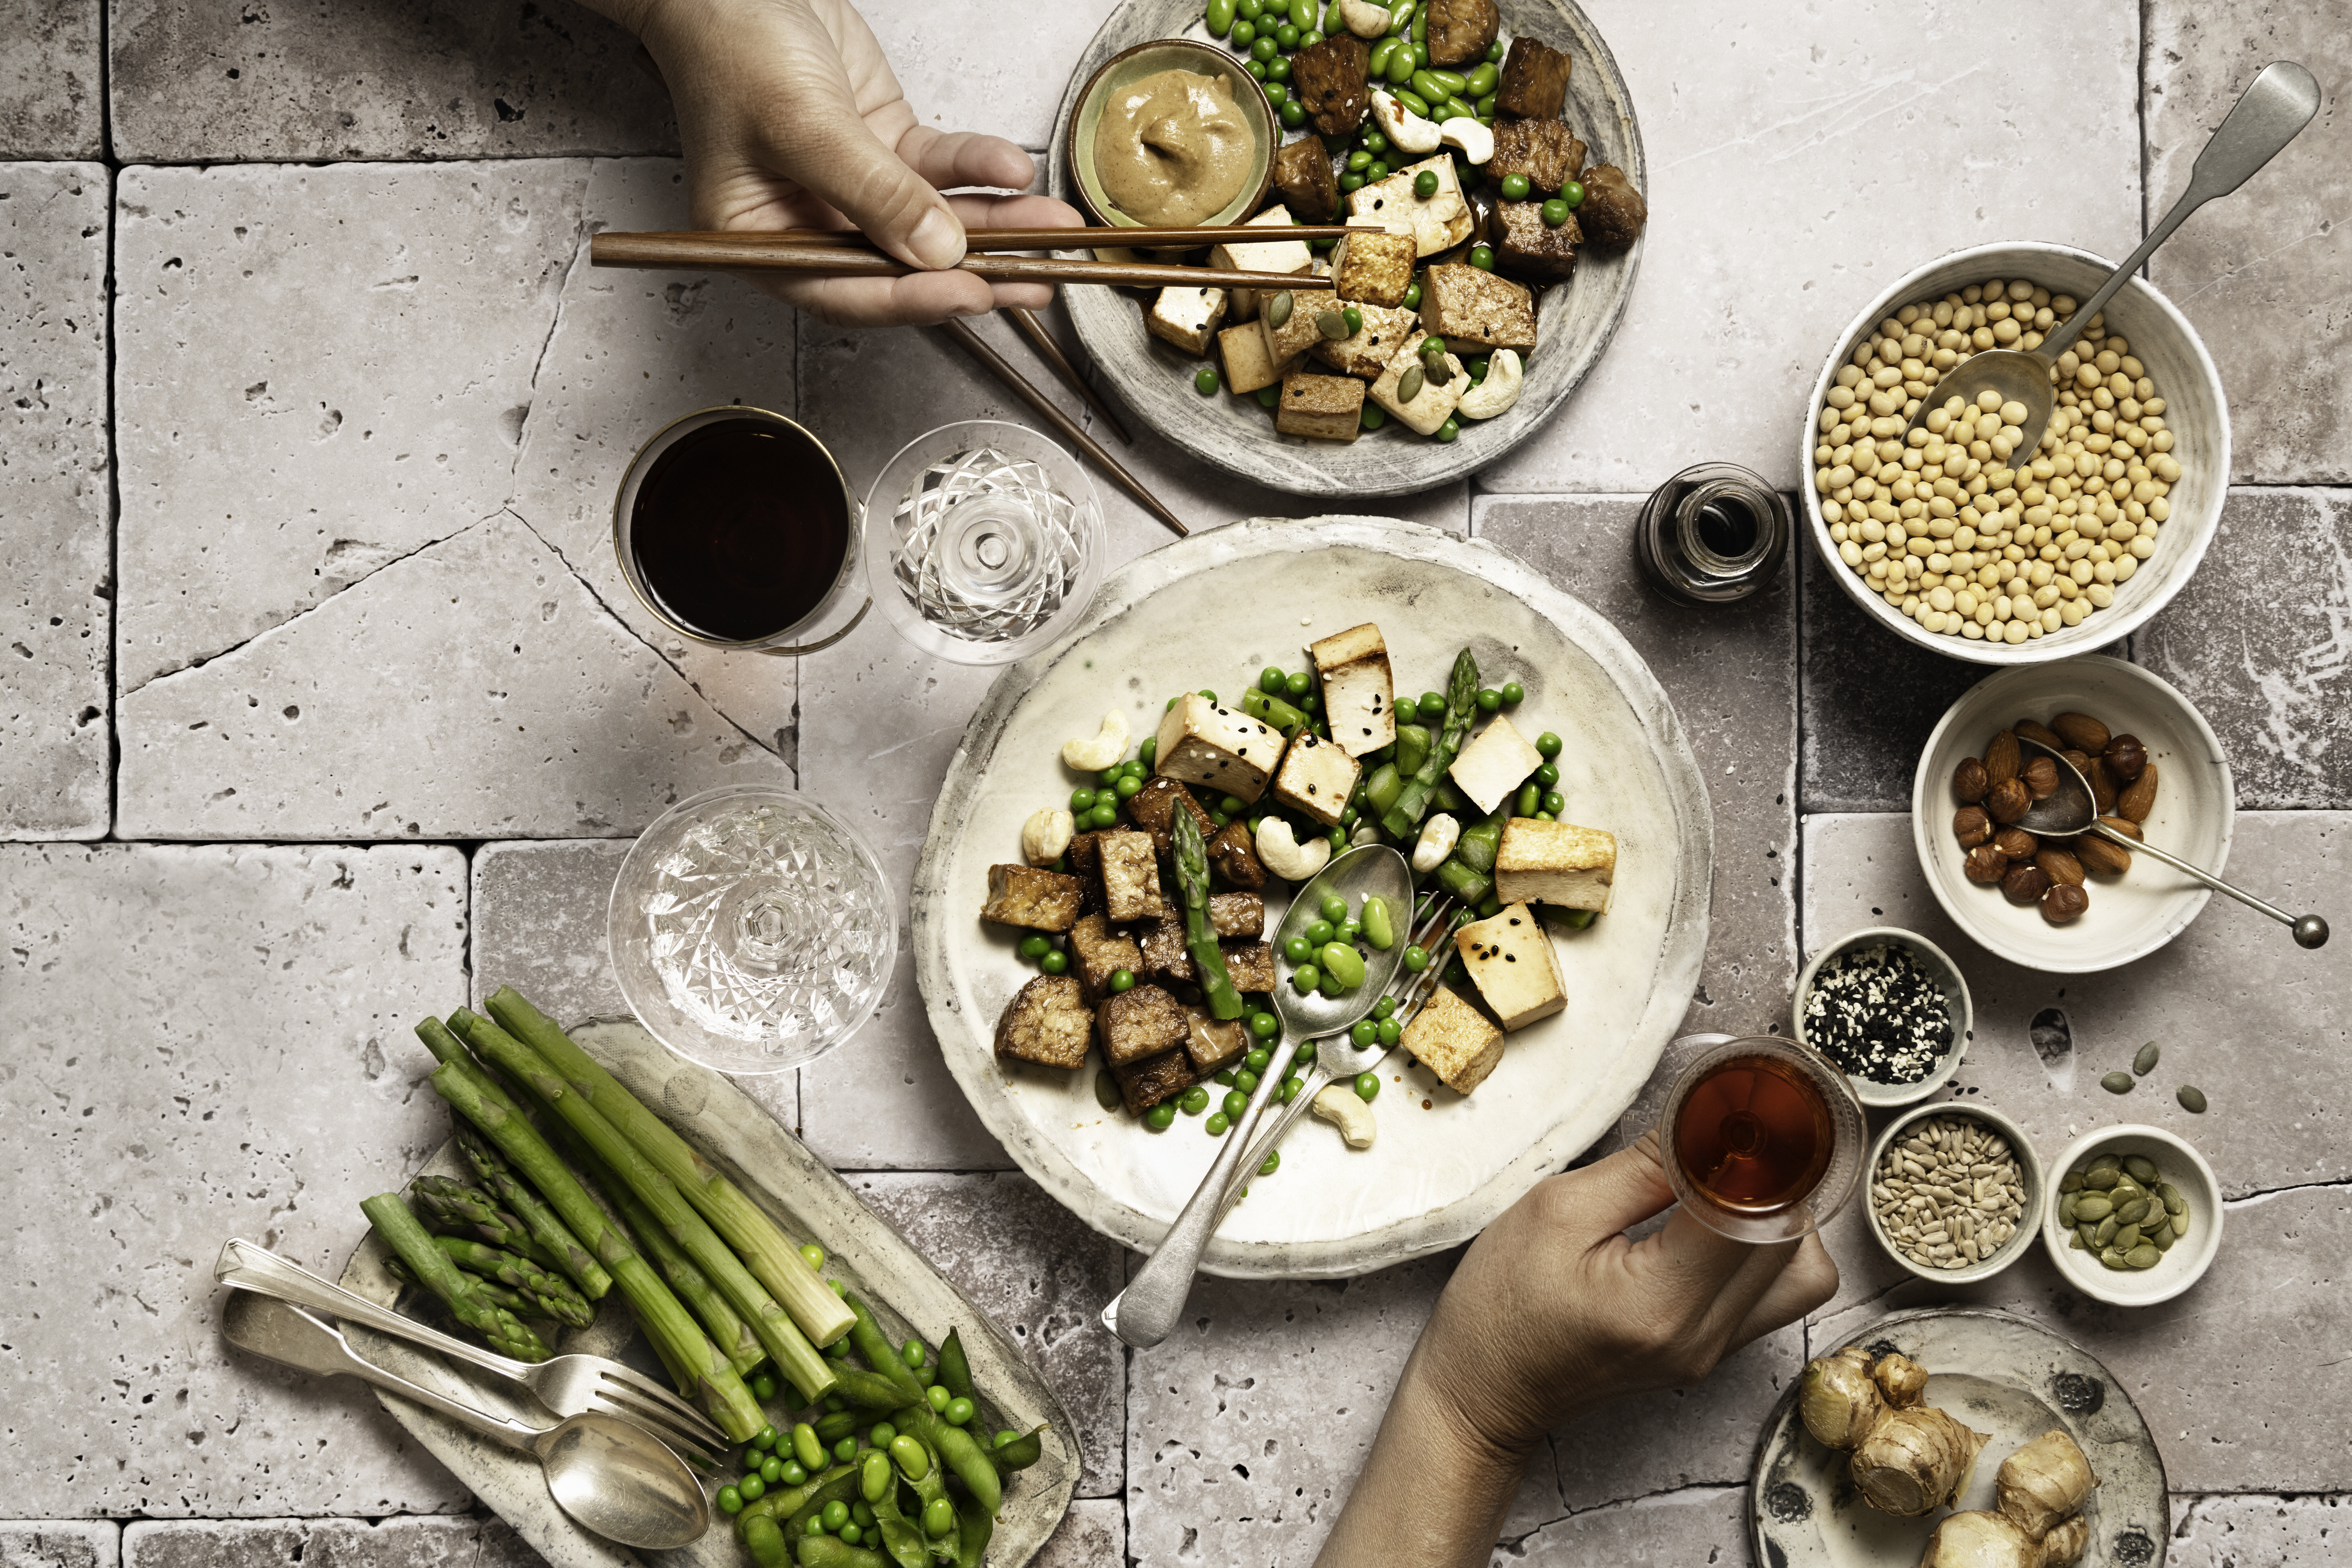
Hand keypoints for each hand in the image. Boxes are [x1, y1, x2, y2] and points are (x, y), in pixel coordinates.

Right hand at [626, 0, 1084, 325]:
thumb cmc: (734, 50)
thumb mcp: (803, 125)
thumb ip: (871, 192)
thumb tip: (937, 251)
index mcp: (764, 240)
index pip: (846, 290)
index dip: (912, 299)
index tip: (971, 292)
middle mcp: (810, 223)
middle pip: (902, 266)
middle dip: (974, 271)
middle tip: (1036, 281)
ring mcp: (853, 188)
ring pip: (934, 220)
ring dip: (996, 223)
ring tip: (1051, 226)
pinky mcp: (885, 148)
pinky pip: (941, 168)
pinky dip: (979, 167)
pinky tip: (1013, 167)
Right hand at [1409, 1129, 1838, 1451]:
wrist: (1486, 1389)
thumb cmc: (1502, 1305)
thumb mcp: (1557, 1210)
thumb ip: (1644, 1166)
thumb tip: (1706, 1120)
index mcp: (1662, 1302)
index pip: (1751, 1210)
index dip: (1753, 1149)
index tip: (1738, 1103)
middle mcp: (1704, 1336)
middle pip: (1792, 1240)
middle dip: (1772, 1174)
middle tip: (1730, 1131)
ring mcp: (1715, 1351)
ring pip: (1803, 1270)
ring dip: (1780, 1214)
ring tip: (1726, 1180)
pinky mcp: (1714, 1351)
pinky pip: (1777, 1292)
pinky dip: (1765, 1245)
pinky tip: (1722, 1217)